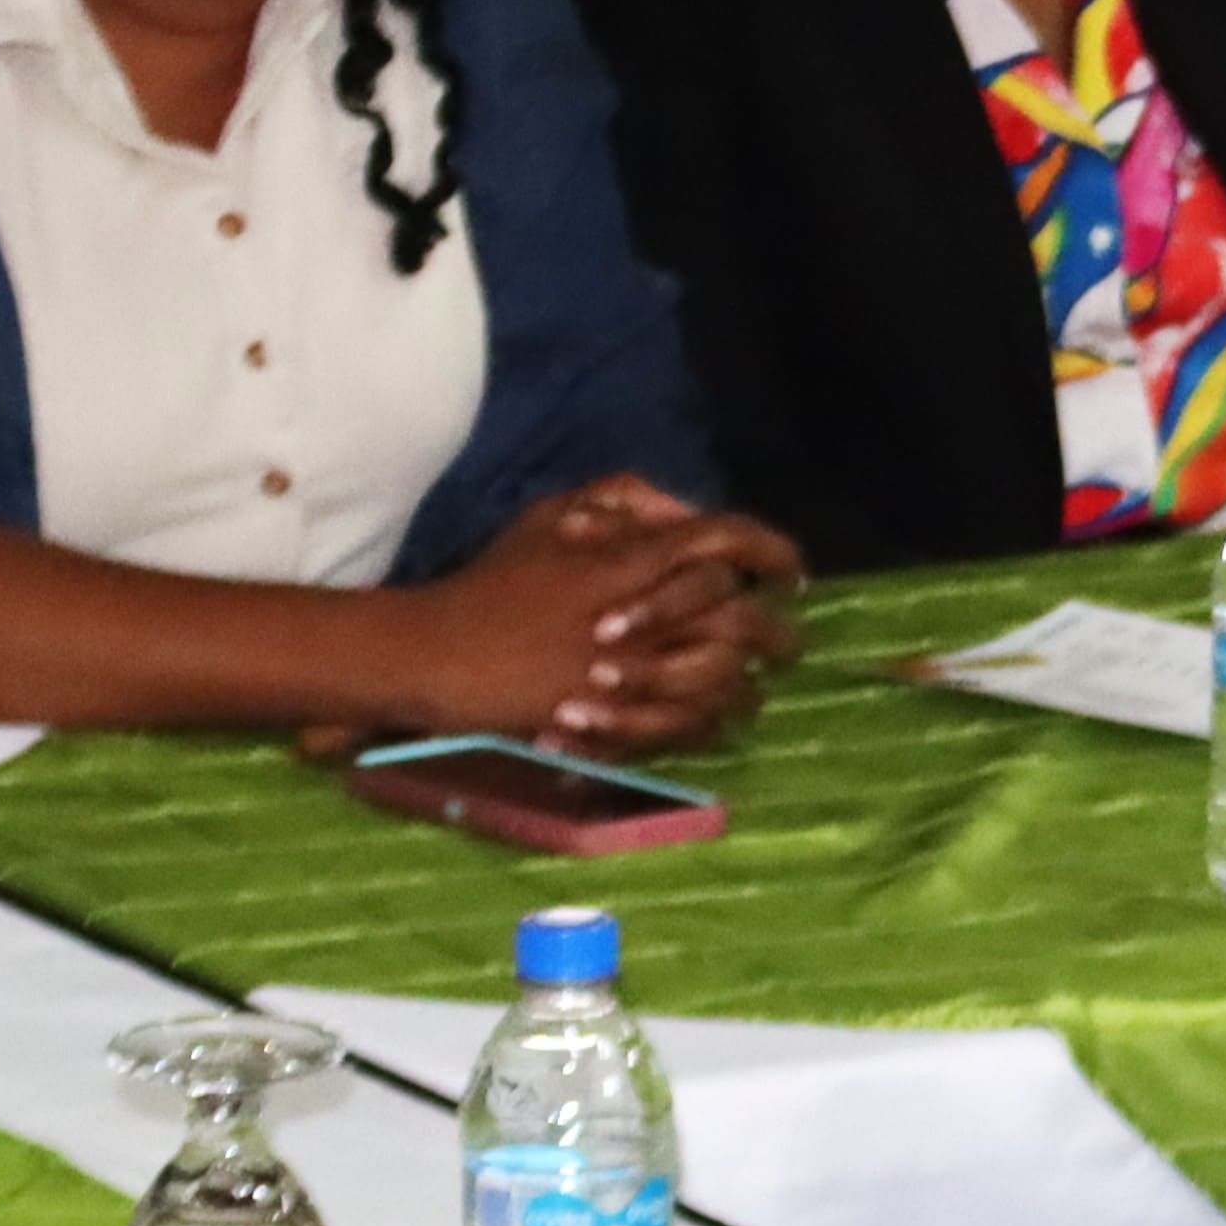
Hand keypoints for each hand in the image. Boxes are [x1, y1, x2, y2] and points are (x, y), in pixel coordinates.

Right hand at [407, 478, 796, 756]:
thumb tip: (678, 506)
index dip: (772, 552)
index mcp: (627, 557)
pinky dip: (711, 724)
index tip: (791, 572)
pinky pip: (687, 724)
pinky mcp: (612, 717)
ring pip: (722, 678)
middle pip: (740, 618)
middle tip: (790, 644)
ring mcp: (628, 668)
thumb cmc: (491, 582)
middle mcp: (640, 610)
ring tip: (760, 692)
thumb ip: (618, 500)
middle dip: (778, 632)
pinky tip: (717, 723)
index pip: (724, 541)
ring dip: (750, 686)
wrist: (434, 652)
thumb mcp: (548, 516)